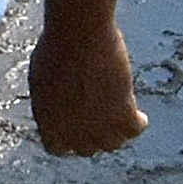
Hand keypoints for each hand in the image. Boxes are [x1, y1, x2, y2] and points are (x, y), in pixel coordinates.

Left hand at [30, 19, 145, 156]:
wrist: (79, 35)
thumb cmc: (57, 47)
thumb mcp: (42, 79)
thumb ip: (51, 101)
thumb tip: (61, 104)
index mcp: (49, 124)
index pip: (58, 148)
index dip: (68, 136)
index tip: (75, 125)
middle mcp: (73, 132)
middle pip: (87, 148)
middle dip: (92, 133)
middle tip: (99, 117)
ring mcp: (99, 125)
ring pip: (113, 143)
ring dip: (116, 130)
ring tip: (120, 116)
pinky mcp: (123, 113)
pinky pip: (135, 129)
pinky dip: (138, 122)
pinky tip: (139, 115)